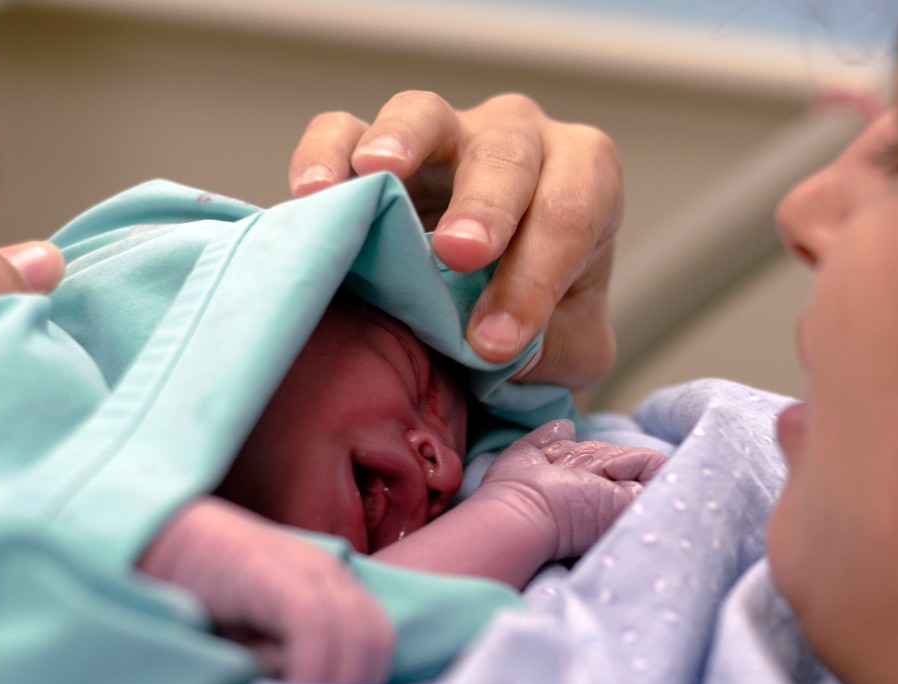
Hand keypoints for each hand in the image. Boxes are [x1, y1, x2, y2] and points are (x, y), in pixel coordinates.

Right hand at [137, 497, 394, 683]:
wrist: (147, 542)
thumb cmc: (194, 600)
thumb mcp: (251, 642)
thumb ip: (286, 664)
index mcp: (331, 587)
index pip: (376, 643)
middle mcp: (329, 573)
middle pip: (376, 641)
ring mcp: (306, 567)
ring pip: (357, 636)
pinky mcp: (273, 570)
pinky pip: (316, 626)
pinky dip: (310, 670)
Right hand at [289, 91, 622, 388]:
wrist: (481, 303)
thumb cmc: (543, 314)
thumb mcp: (572, 344)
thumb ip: (556, 350)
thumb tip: (502, 354)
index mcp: (585, 176)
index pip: (569, 216)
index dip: (534, 279)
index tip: (494, 344)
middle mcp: (519, 137)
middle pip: (507, 155)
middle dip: (485, 206)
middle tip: (459, 253)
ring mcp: (443, 132)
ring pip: (425, 115)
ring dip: (404, 143)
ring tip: (377, 174)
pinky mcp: (370, 145)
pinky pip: (343, 129)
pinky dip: (326, 153)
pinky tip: (312, 194)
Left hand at [475, 420, 665, 559]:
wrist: (524, 512)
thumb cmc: (516, 489)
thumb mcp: (529, 455)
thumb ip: (548, 439)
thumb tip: (567, 426)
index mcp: (580, 494)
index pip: (596, 458)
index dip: (578, 452)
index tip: (554, 462)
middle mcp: (604, 501)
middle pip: (616, 456)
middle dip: (589, 455)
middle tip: (566, 474)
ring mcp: (625, 506)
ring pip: (634, 461)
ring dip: (607, 459)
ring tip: (583, 478)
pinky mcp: (640, 506)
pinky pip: (657, 466)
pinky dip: (635, 459)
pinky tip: (608, 472)